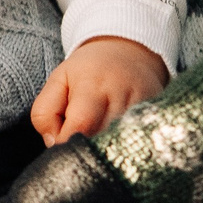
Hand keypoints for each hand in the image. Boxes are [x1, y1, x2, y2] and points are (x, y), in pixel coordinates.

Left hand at [30, 37, 167, 143]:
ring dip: (105, 151)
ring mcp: (144, 106)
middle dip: (85, 150)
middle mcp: (121, 95)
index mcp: (92, 84)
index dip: (66, 142)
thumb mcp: (58, 80)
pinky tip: (118, 140)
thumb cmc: (89, 70)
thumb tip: (53, 144)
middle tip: (78, 143)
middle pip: (101, 140)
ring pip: (120, 145)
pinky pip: (139, 142)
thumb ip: (44, 112)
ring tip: (98, 140)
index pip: (80, 125)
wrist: (130, 51)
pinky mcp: (158, 114)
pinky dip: (124, 147)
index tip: (60, 144)